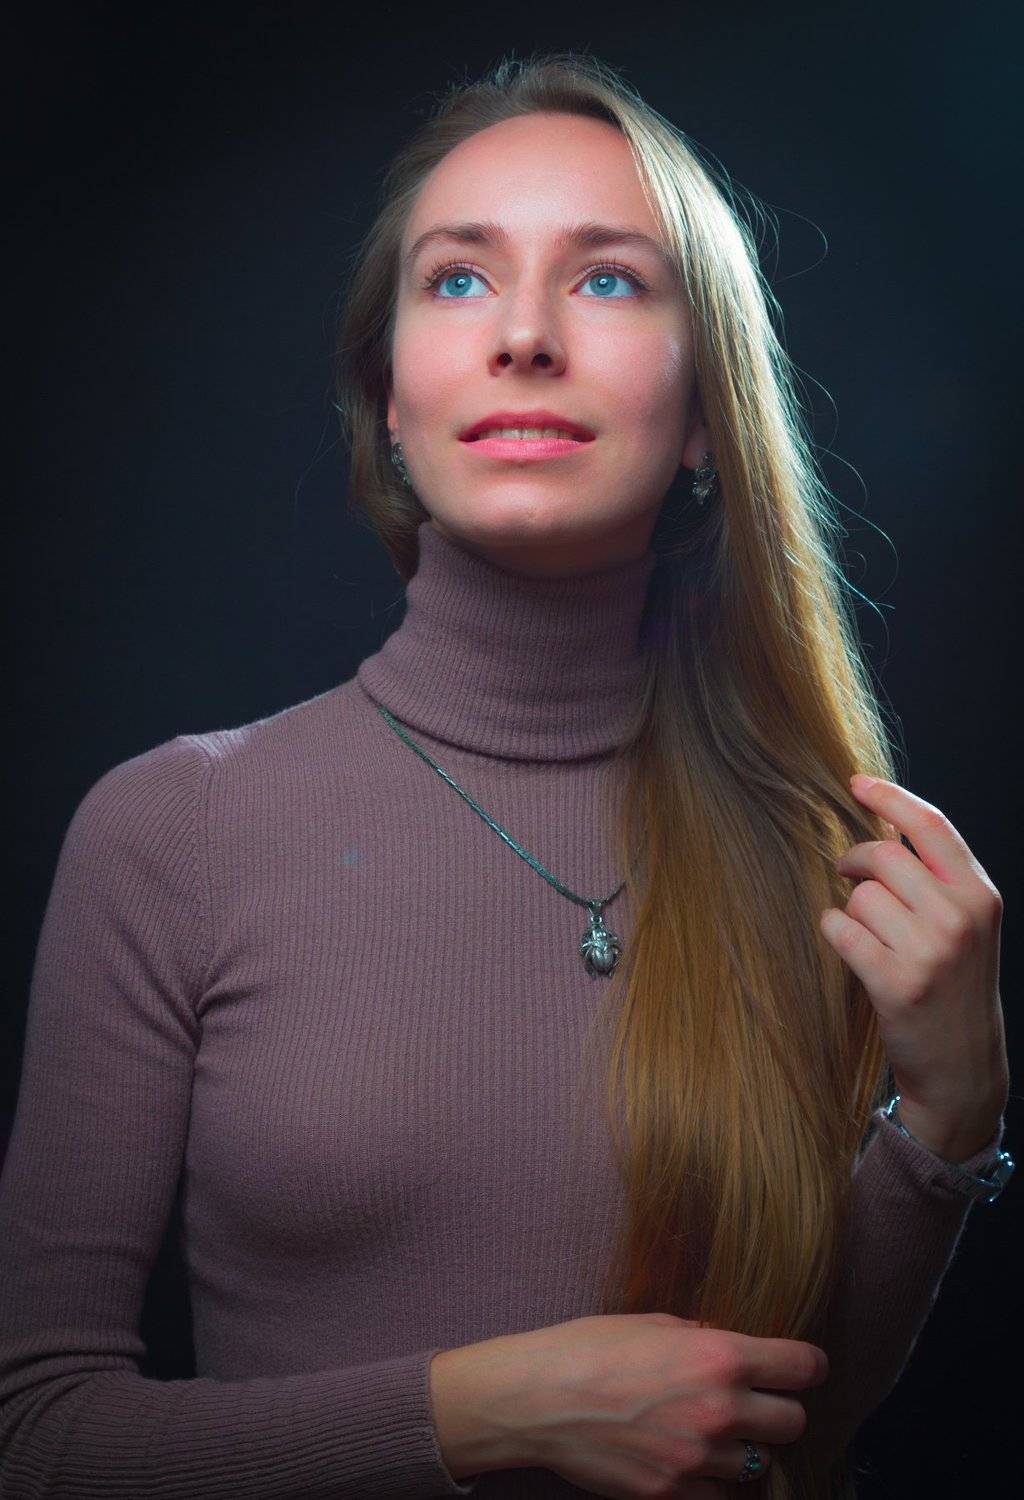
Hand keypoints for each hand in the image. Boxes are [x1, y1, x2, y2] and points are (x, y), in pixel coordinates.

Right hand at [453, 1311, 827, 1498]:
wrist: (537, 1398)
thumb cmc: (588, 1347)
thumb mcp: (651, 1322)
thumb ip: (700, 1337)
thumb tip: (728, 1345)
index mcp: (719, 1356)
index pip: (802, 1367)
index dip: (806, 1366)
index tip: (800, 1368)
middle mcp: (719, 1409)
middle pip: (793, 1423)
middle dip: (778, 1411)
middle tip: (753, 1404)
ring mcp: (698, 1459)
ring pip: (760, 1466)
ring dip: (744, 1450)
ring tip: (713, 1434)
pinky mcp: (672, 1494)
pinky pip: (720, 1497)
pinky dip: (713, 1483)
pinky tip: (689, 1461)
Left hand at [821, 774, 1008, 1159]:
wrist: (963, 1065)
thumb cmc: (955, 984)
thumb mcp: (965, 924)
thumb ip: (936, 877)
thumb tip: (884, 822)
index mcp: (980, 895)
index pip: (932, 826)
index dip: (890, 796)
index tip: (856, 782)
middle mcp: (960, 918)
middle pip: (885, 855)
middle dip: (855, 860)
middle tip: (849, 874)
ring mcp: (929, 951)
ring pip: (860, 896)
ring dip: (850, 908)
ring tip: (868, 933)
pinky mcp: (896, 983)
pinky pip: (840, 930)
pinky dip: (835, 934)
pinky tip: (853, 951)